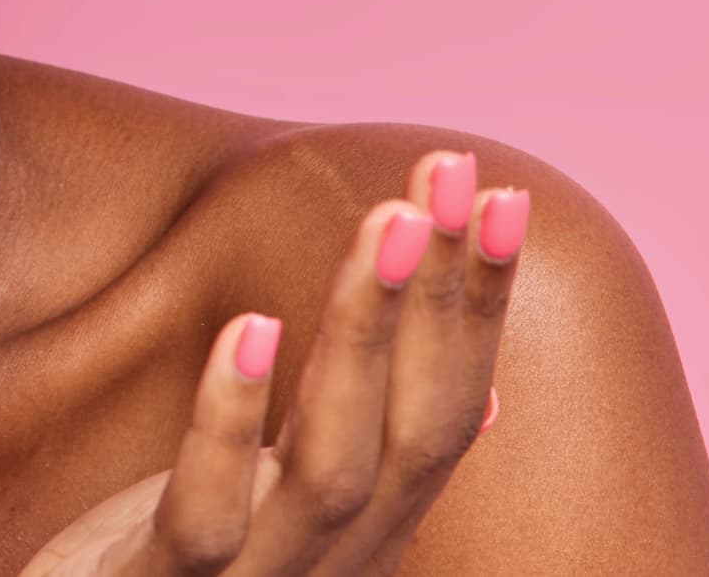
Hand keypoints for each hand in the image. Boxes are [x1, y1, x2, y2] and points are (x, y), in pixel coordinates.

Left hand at [19, 151, 527, 576]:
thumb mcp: (287, 508)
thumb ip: (370, 456)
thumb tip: (483, 394)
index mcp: (370, 532)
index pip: (448, 407)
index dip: (480, 304)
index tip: (503, 193)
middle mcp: (335, 562)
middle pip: (411, 424)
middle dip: (438, 292)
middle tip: (449, 171)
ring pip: (331, 461)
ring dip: (364, 334)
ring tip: (383, 222)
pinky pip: (205, 512)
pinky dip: (231, 417)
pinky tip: (252, 325)